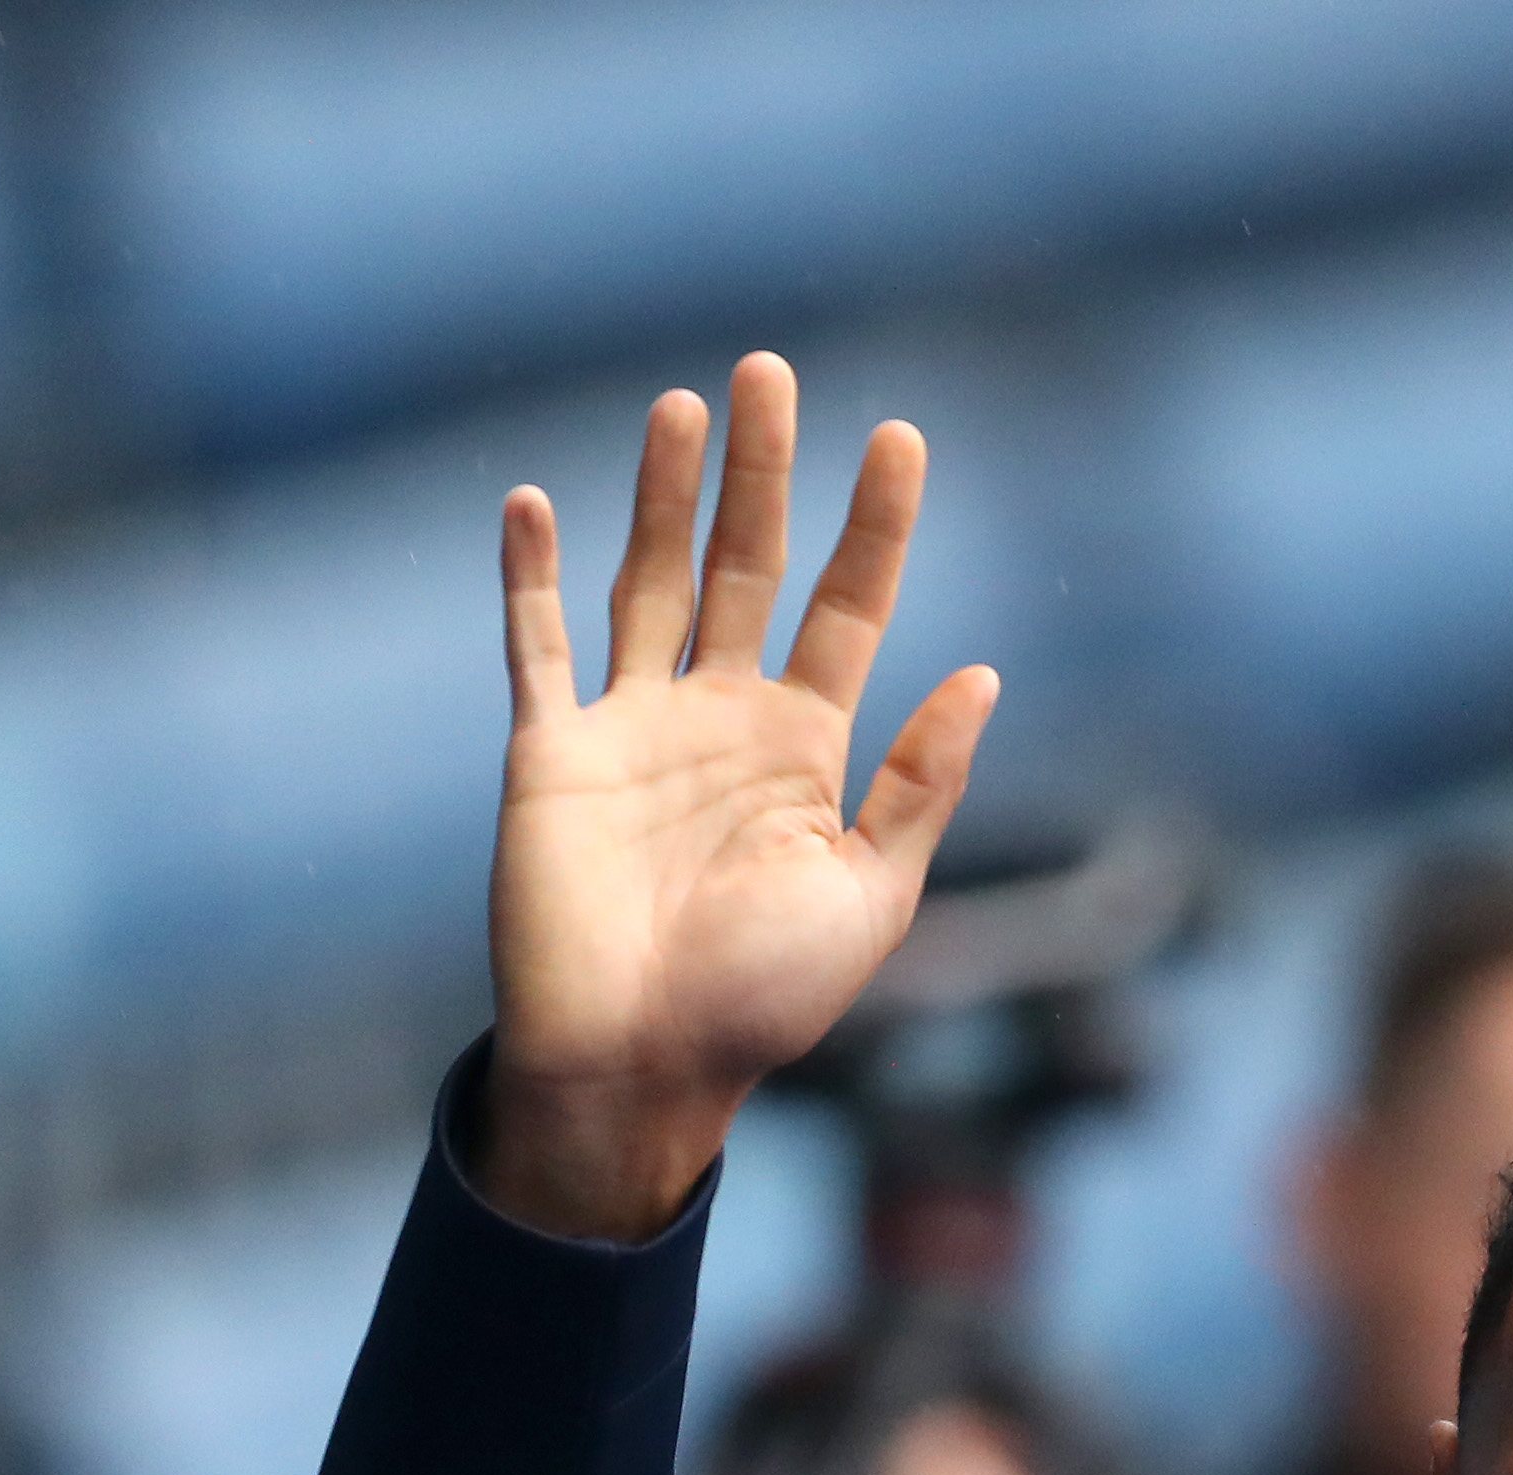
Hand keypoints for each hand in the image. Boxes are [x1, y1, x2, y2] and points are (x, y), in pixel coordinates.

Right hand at [478, 352, 1001, 1238]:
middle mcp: (719, 721)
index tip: (901, 437)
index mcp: (804, 751)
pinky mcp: (550, 753)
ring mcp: (631, 728)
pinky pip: (536, 648)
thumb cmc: (762, 1003)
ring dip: (664, 493)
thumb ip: (919, 786)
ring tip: (686, 403)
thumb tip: (984, 675)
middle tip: (771, 370)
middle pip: (746, 565)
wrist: (641, 1066)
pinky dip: (527, 577)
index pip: (847, 609)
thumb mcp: (871, 895)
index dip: (876, 526)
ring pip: (649, 580)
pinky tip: (530, 499)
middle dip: (763, 472)